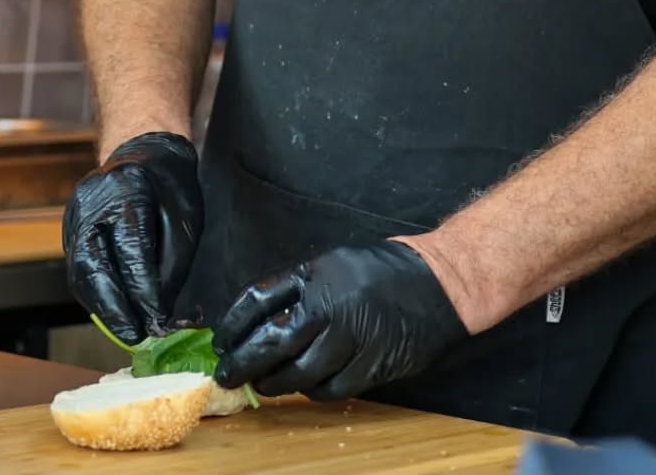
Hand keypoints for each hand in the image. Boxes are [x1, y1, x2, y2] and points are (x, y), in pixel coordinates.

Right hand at [62, 132, 202, 342]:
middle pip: (94, 264)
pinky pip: (79, 268)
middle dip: (115, 308)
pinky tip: (114, 312)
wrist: (141, 151)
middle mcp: (92, 201)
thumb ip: (171, 265)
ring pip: (81, 271)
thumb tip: (159, 312)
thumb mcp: (185, 219)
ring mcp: (75, 214)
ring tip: (126, 331)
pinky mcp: (69, 228)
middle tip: (135, 337)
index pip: (130, 250)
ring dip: (103, 308)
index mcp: (126, 190)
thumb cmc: (169, 184)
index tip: (156, 322)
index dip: (142, 291)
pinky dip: (96, 295)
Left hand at [212, 241, 466, 398]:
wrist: (434, 284)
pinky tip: (302, 387)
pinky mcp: (371, 366)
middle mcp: (329, 307)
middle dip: (243, 361)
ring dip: (274, 382)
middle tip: (226, 373)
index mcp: (313, 275)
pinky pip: (331, 389)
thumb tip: (256, 318)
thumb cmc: (376, 271)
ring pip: (300, 373)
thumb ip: (295, 288)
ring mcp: (351, 340)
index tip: (221, 339)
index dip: (234, 323)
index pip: (258, 299)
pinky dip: (311, 391)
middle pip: (272, 342)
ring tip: (260, 384)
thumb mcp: (329, 264)